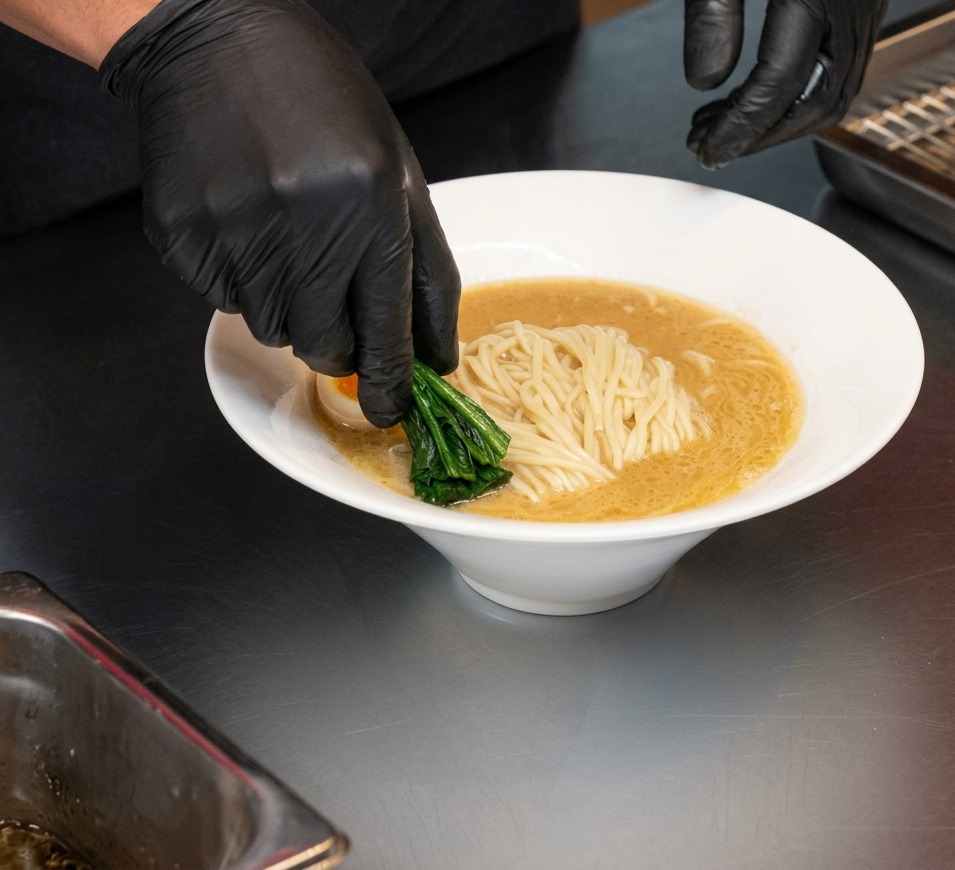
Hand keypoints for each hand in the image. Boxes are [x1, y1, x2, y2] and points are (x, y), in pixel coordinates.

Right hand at [100, 0, 459, 426]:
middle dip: (336, 344)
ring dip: (287, 305)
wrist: (214, 37)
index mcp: (370, 204)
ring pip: (272, 329)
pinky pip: (222, 298)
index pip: (385, 328)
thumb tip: (435, 359)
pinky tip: (245, 220)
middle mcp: (303, 222)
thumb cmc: (325, 104)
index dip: (390, 383)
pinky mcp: (181, 232)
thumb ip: (424, 270)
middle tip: (332, 304)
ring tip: (286, 238)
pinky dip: (242, 279)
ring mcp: (234, 228)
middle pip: (324, 344)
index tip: (391, 412)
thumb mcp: (398, 172)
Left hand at [683, 0, 887, 167]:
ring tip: (722, 128)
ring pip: (834, 92)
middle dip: (761, 138)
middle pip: (817, 102)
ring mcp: (867, 5)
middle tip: (712, 150)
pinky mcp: (864, 3)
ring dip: (778, 123)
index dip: (740, 128)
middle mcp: (856, 3)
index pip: (781, 85)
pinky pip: (838, 67)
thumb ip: (711, 13)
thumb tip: (703, 83)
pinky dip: (796, 95)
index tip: (705, 151)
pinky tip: (752, 95)